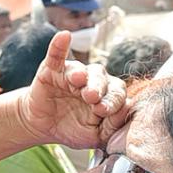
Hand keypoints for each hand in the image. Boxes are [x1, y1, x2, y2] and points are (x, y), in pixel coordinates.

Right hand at [16, 30, 129, 148]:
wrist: (44, 127)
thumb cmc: (73, 129)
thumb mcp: (96, 136)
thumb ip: (112, 126)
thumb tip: (128, 108)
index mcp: (108, 96)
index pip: (117, 94)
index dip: (113, 101)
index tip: (103, 112)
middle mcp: (94, 81)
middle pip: (103, 79)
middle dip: (99, 88)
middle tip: (92, 98)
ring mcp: (74, 74)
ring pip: (83, 69)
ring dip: (82, 74)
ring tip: (79, 80)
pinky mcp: (53, 69)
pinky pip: (57, 54)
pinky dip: (59, 45)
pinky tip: (64, 36)